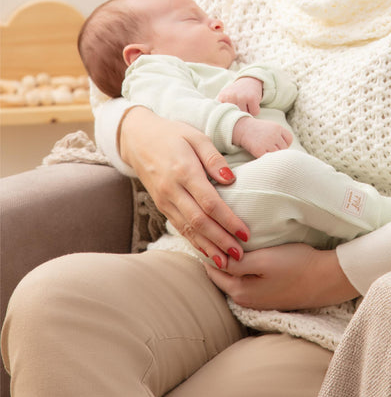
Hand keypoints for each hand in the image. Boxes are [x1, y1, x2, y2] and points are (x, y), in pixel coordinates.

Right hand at [119, 106, 249, 268]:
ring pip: (188, 230)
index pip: (209, 202)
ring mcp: (165, 201)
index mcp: (184, 171)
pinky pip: (180, 228)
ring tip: (227, 261)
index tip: (245, 232)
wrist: (138, 140)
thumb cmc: (173, 135)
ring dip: (208, 247)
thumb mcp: (196, 136)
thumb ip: (214, 158)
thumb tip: (231, 179)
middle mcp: (172, 190)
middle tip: (240, 254)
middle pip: (199, 222)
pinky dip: (194, 242)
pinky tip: (208, 253)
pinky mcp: (162, 206)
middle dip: (221, 240)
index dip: (228, 220)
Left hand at [205, 243, 358, 310]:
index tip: (205, 229)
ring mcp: (255, 300)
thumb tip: (213, 260)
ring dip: (228, 261)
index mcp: (239, 291)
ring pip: (232, 277)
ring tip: (225, 239)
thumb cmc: (295, 265)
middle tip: (212, 230)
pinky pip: (245, 280)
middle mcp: (243, 300)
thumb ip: (236, 264)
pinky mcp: (266, 295)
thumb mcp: (263, 261)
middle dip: (215, 255)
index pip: (212, 268)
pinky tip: (244, 254)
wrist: (324, 279)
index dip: (207, 248)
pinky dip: (240, 267)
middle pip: (220, 274)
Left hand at [217, 77, 262, 114]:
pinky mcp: (252, 98)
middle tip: (241, 107)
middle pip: (235, 117)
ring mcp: (241, 97)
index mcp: (222, 97)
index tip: (231, 115)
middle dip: (239, 115)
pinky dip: (255, 110)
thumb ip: (220, 107)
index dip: (229, 117)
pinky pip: (254, 113)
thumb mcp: (225, 96)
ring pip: (245, 115)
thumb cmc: (237, 92)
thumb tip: (220, 121)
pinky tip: (252, 103)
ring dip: (248, 113)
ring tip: (246, 104)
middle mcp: (231, 97)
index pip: (224, 115)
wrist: (249, 80)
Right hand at [231, 116, 292, 157]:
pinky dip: (265, 159)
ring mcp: (267, 142)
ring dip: (272, 155)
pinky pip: (267, 159)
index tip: (277, 145)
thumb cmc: (256, 130)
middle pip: (284, 148)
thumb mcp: (270, 127)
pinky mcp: (259, 150)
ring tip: (265, 151)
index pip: (289, 139)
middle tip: (269, 149)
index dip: (285, 144)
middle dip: (278, 150)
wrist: (241, 128)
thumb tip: (287, 153)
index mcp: (277, 127)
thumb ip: (279, 135)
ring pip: (277, 155)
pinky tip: (260, 154)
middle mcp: (274, 134)